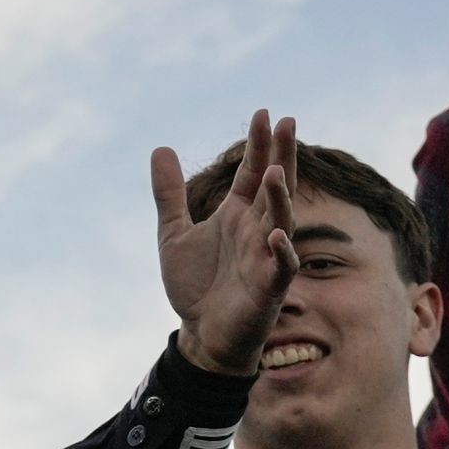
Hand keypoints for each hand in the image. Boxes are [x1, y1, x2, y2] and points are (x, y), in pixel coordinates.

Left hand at [153, 110, 302, 375]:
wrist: (201, 334)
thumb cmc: (196, 285)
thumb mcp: (173, 233)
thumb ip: (168, 193)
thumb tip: (160, 147)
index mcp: (237, 215)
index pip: (252, 172)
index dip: (258, 145)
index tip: (263, 113)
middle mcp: (256, 230)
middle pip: (274, 186)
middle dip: (281, 156)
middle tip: (287, 122)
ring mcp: (265, 257)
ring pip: (279, 221)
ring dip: (279, 198)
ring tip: (275, 173)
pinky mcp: (268, 287)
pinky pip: (280, 266)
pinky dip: (280, 251)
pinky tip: (275, 235)